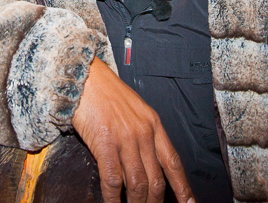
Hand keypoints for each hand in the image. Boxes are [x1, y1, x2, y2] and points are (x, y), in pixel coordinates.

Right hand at [72, 57, 193, 202]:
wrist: (85, 77)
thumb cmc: (107, 92)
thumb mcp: (136, 109)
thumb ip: (145, 133)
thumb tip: (147, 161)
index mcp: (153, 124)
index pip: (173, 162)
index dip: (182, 187)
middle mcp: (143, 133)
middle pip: (156, 180)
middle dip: (156, 202)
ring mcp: (125, 139)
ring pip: (138, 184)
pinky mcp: (105, 144)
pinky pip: (113, 180)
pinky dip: (114, 199)